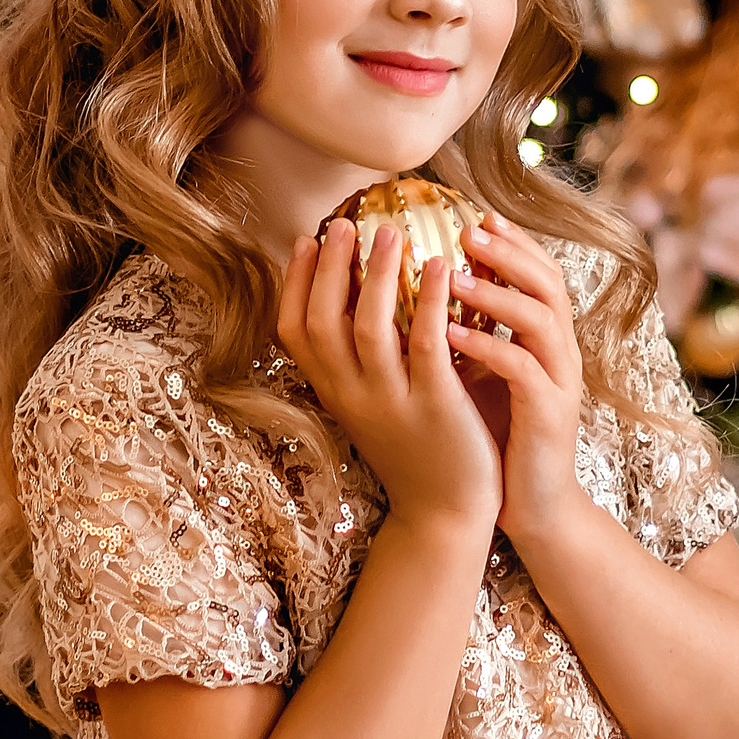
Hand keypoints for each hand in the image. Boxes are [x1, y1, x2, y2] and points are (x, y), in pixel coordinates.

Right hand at [278, 219, 502, 533]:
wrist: (446, 516)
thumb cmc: (417, 452)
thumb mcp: (372, 408)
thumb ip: (359, 364)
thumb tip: (356, 301)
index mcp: (334, 394)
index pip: (292, 332)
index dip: (294, 283)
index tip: (304, 240)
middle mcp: (352, 397)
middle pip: (322, 321)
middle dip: (329, 267)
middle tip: (344, 222)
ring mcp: (391, 403)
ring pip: (368, 328)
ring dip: (377, 275)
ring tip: (392, 232)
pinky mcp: (435, 406)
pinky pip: (426, 344)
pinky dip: (430, 301)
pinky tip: (443, 267)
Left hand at [444, 210, 588, 543]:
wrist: (530, 508)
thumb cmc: (498, 436)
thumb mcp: (482, 374)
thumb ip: (470, 331)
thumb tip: (423, 288)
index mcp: (546, 340)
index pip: (539, 273)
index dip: (513, 242)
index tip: (477, 214)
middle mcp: (561, 353)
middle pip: (548, 283)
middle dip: (509, 252)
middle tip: (467, 228)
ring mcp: (560, 383)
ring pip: (540, 319)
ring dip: (495, 292)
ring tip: (450, 275)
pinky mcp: (549, 415)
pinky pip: (523, 369)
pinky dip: (487, 347)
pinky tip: (450, 336)